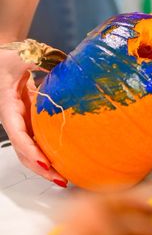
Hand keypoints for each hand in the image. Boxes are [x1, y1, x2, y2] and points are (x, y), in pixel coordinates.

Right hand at [0, 49, 66, 183]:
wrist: (4, 58)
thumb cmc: (9, 58)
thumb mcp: (23, 55)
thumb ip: (40, 60)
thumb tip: (63, 62)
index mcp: (8, 107)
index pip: (18, 135)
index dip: (30, 150)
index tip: (44, 162)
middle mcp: (13, 120)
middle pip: (24, 150)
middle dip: (40, 167)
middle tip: (60, 179)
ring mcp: (21, 122)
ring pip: (29, 150)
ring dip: (44, 165)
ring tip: (63, 177)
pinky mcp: (29, 120)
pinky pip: (36, 141)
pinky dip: (47, 152)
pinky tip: (62, 161)